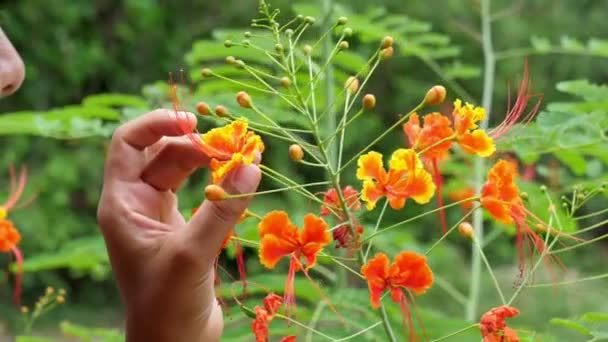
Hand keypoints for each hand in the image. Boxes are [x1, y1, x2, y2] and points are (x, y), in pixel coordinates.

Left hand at [97, 110, 260, 341]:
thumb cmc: (168, 304)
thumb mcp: (193, 253)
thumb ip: (223, 209)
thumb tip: (252, 163)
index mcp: (122, 204)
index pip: (127, 144)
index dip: (156, 124)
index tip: (192, 120)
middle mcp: (136, 205)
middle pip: (160, 154)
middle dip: (193, 144)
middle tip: (230, 144)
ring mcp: (159, 217)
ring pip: (180, 171)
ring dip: (207, 161)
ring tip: (238, 157)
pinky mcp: (181, 230)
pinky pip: (197, 193)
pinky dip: (216, 182)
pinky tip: (236, 179)